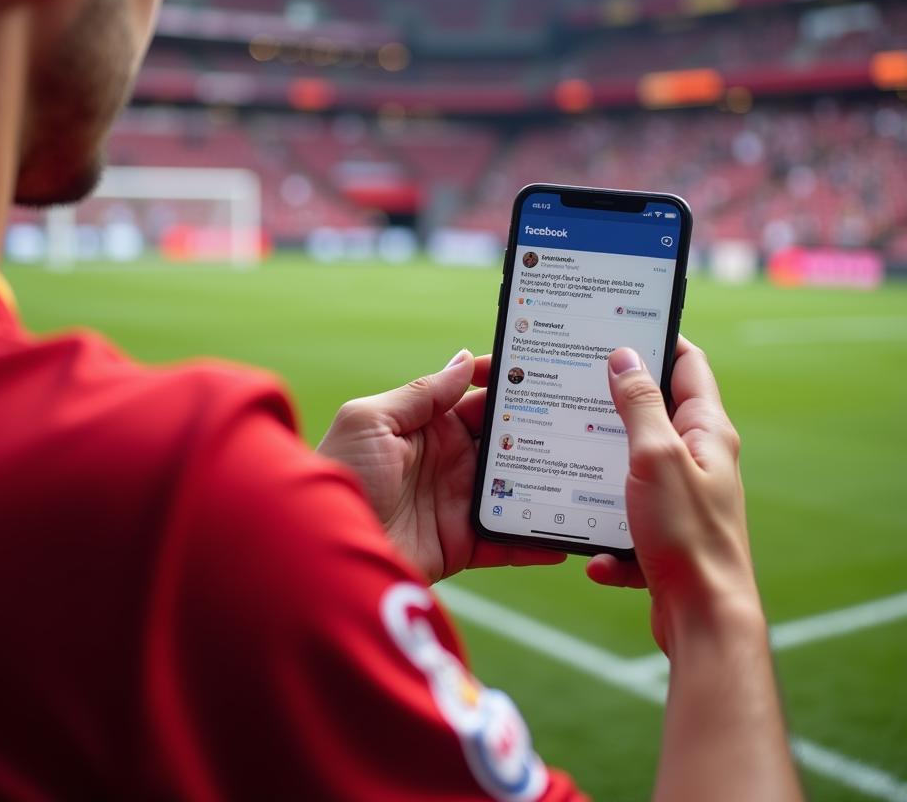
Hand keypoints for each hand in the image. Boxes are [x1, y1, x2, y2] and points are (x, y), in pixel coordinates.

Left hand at [317, 350, 564, 583]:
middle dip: (541, 429)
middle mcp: (448, 460)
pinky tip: (566, 536)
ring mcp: (457, 502)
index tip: (546, 371)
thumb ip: (421, 393)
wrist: (320, 548)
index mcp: (427, 425)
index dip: (508, 384)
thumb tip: (464, 360)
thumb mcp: (371, 420)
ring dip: (547, 482)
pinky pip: (506, 541)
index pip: (477, 397)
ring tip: (587, 473)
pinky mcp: (461, 544)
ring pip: (515, 487)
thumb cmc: (338, 473)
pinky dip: (535, 541)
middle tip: (583, 419)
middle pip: (505, 441)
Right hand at [586, 337, 759, 653]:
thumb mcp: (655, 456)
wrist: (704, 621)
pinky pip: (626, 520)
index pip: (687, 364)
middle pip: (654, 413)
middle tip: (573, 387)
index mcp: (706, 431)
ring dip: (601, 468)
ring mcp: (683, 496)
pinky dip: (607, 533)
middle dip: (613, 403)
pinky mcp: (666, 532)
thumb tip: (624, 355)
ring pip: (632, 466)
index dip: (655, 339)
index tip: (615, 326)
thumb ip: (639, 404)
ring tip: (567, 463)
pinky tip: (597, 555)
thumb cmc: (687, 535)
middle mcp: (699, 458)